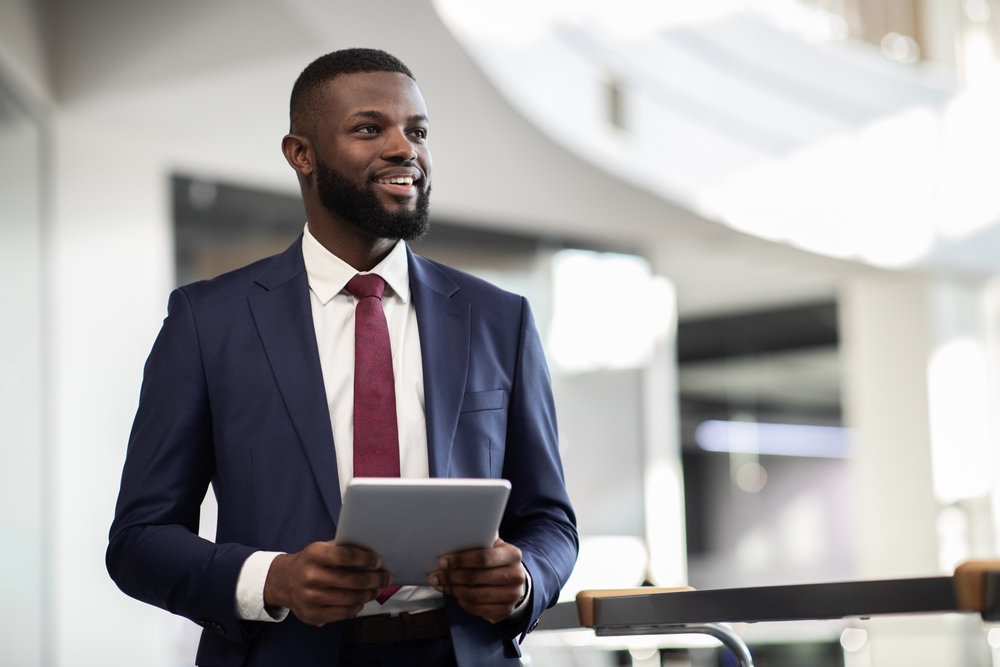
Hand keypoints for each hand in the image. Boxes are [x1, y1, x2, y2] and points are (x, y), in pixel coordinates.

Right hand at [263, 540, 390, 626]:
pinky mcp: (313, 615)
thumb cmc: (310, 563)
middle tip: (386, 577)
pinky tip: (361, 600)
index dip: (365, 559)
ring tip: (376, 589)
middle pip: (353, 580)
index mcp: (314, 554)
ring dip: (369, 594)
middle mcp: (311, 577)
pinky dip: (357, 607)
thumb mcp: (321, 548)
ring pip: (351, 599)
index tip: (378, 561)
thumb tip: (372, 554)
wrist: (283, 582)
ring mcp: (311, 598)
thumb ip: (342, 549)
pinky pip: (344, 613)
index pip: (345, 556)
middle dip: (375, 579)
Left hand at [428, 538, 525, 623]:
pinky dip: (463, 603)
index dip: (460, 560)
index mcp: (512, 555)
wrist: (515, 581)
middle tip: (436, 575)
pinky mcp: (505, 611)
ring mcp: (512, 595)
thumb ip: (480, 538)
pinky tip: (455, 596)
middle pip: (476, 577)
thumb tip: (457, 529)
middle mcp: (516, 575)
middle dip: (452, 577)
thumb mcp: (494, 546)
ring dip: (454, 590)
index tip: (442, 561)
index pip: (483, 558)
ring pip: (475, 595)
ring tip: (442, 585)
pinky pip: (477, 609)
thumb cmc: (498, 561)